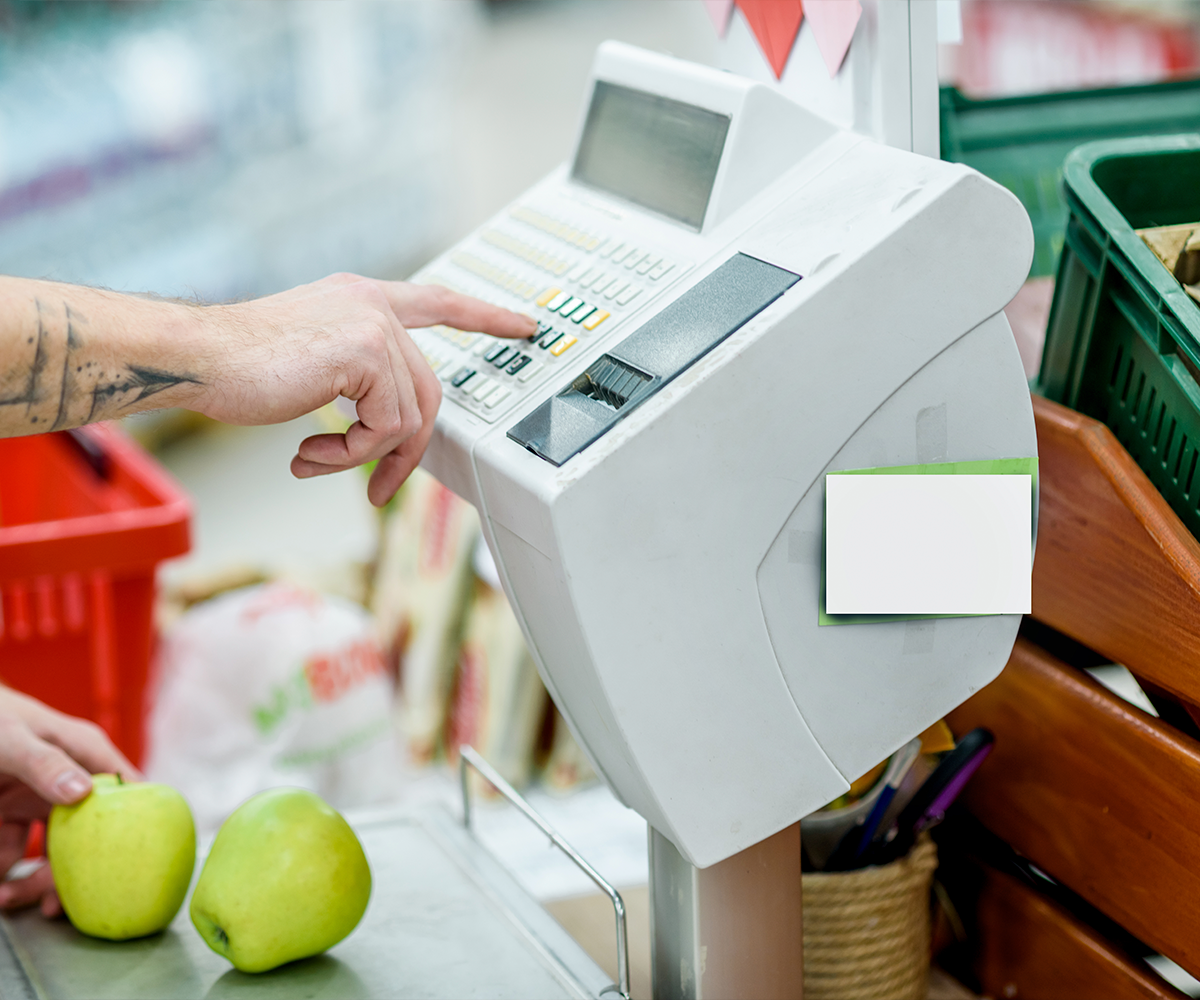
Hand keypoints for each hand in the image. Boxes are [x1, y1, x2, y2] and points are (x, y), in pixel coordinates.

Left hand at [0, 689, 138, 915]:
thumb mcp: (15, 739)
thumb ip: (46, 764)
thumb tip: (82, 793)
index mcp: (86, 754)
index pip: (129, 793)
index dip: (136, 828)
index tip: (130, 866)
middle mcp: (70, 780)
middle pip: (90, 834)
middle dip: (73, 871)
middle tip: (54, 903)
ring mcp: (39, 799)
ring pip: (53, 851)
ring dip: (35, 880)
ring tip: (10, 897)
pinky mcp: (10, 815)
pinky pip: (16, 851)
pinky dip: (7, 872)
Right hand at [196, 275, 535, 505]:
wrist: (198, 358)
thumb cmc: (240, 367)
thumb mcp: (314, 363)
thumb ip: (359, 378)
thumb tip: (393, 427)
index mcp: (363, 301)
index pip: (439, 302)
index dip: (485, 316)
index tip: (525, 324)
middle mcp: (373, 306)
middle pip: (429, 393)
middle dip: (407, 451)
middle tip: (379, 487)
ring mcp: (373, 325)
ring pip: (407, 417)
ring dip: (364, 456)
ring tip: (316, 460)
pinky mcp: (367, 352)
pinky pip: (386, 427)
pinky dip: (349, 456)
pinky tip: (306, 452)